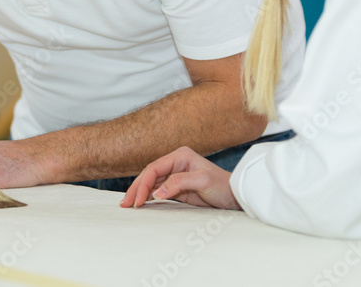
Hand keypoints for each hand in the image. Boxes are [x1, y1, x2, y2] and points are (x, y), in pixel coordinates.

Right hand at [120, 146, 240, 209]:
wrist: (235, 195)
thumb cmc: (222, 185)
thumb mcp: (203, 181)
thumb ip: (179, 183)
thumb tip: (157, 192)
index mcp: (180, 156)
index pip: (154, 168)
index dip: (143, 184)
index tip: (138, 200)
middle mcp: (175, 163)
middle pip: (149, 174)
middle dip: (136, 188)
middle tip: (125, 204)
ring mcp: (175, 174)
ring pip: (151, 183)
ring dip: (139, 193)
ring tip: (128, 205)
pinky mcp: (176, 186)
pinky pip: (157, 190)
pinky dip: (147, 197)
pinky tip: (140, 203)